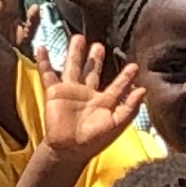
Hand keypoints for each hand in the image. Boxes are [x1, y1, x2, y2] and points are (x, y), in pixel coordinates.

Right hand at [37, 36, 145, 161]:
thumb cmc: (94, 140)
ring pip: (73, 67)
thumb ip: (130, 107)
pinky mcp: (54, 92)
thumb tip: (144, 90)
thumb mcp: (116, 124)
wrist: (69, 149)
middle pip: (92, 72)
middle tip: (99, 45)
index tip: (135, 66)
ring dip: (75, 53)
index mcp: (104, 102)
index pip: (118, 86)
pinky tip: (41, 48)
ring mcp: (70, 91)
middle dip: (96, 59)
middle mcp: (87, 94)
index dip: (126, 77)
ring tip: (78, 37)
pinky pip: (48, 74)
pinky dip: (44, 61)